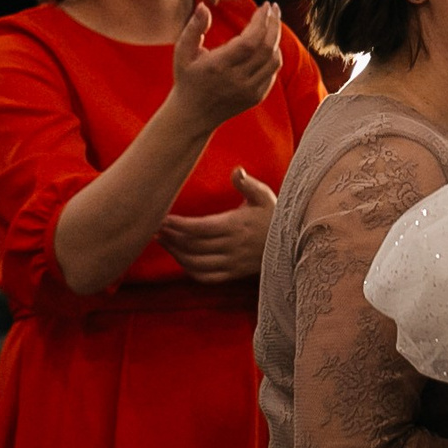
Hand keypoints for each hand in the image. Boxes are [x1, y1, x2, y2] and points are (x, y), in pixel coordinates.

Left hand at [157, 167, 276, 283]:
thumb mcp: (265, 196)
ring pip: (196, 264)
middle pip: (193, 246)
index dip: (178, 225)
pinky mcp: (233, 274)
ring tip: (162, 241)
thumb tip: (236, 170)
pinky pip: (206, 277)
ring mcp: (232, 263)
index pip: (199, 228)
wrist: (293, 243)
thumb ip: (247, 184)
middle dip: (171, 238)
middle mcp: (232, 247)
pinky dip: (189, 270)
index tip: (162, 219)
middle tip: (154, 228)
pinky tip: (180, 258)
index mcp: (236, 226)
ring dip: (176, 254)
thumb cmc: (274, 216)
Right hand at [168, 0, 283, 128]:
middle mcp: (237, 80)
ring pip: (274, 61)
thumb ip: (193, 28)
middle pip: (266, 48)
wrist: (193, 115)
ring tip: (272, 24)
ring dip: (276, 39)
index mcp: (218, 66)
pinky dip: (274, 56)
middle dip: (273, 24)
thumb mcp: (182, 52)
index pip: (249, 41)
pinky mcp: (256, 97)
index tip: (265, 6)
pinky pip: (273, 73)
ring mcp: (249, 90)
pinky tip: (269, 44)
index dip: (261, 21)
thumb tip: (203, 6)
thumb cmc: (187, 79)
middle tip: (273, 9)